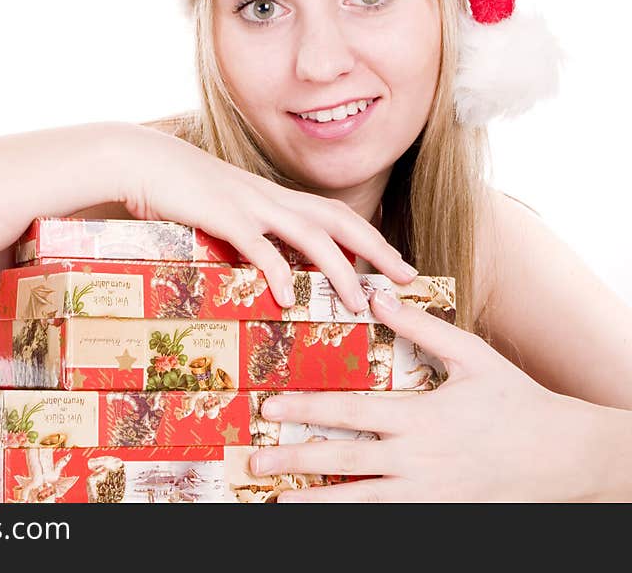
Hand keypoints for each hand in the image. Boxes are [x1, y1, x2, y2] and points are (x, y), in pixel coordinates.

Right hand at [114, 124, 416, 311]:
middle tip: (406, 277)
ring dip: (340, 269)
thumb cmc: (176, 186)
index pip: (334, 213)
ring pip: (311, 236)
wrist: (138, 159)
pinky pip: (258, 246)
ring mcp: (249, 204)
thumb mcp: (220, 206)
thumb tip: (264, 261)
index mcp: (272, 196)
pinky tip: (288, 299)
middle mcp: (271, 197)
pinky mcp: (223, 215)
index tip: (394, 262)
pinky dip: (278, 272)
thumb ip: (246, 227)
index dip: (369, 236)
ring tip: (359, 303)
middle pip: (339, 220)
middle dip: (377, 249)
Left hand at [247, 289, 607, 500]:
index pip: (349, 412)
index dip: (305, 409)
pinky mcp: (438, 513)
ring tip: (279, 505)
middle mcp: (415, 459)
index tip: (269, 409)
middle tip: (256, 462)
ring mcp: (426, 493)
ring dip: (316, 504)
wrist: (560, 456)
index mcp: (419, 416)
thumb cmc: (514, 400)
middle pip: (343, 460)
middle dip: (295, 460)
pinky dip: (356, 521)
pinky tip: (331, 519)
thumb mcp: (472, 355)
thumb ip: (422, 327)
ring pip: (359, 502)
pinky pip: (389, 521)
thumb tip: (378, 297)